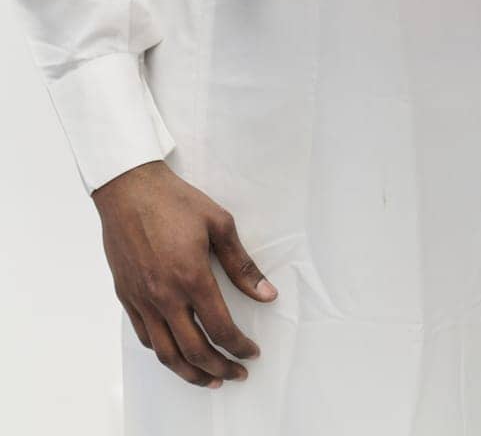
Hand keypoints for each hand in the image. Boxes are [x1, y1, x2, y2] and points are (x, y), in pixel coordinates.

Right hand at [92, 160, 276, 389]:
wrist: (129, 190)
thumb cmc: (176, 202)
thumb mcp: (219, 223)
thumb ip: (242, 264)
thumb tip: (266, 294)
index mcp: (192, 277)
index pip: (220, 328)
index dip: (239, 347)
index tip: (251, 353)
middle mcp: (165, 296)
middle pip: (194, 350)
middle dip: (219, 368)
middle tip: (237, 374)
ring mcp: (142, 300)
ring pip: (166, 353)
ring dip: (190, 372)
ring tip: (209, 379)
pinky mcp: (126, 297)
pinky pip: (145, 337)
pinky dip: (163, 352)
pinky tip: (176, 353)